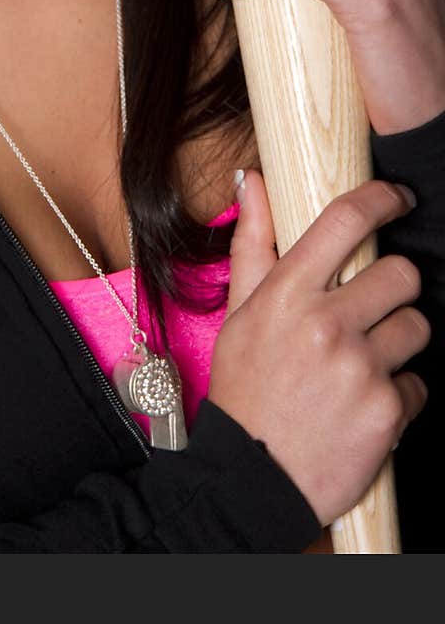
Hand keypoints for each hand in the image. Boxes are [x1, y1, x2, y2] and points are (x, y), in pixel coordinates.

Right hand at [208, 169, 429, 529]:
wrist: (252, 478)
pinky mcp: (388, 410)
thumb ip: (253, 242)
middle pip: (401, 273)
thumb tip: (254, 181)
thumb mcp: (239, 312)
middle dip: (395, 286)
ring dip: (399, 340)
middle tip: (374, 307)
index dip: (380, 199)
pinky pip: (419, 382)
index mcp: (287, 294)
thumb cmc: (244, 389)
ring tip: (365, 362)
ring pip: (418, 325)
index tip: (395, 199)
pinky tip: (365, 404)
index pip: (345, 221)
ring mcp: (361, 368)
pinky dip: (399, 392)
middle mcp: (326, 325)